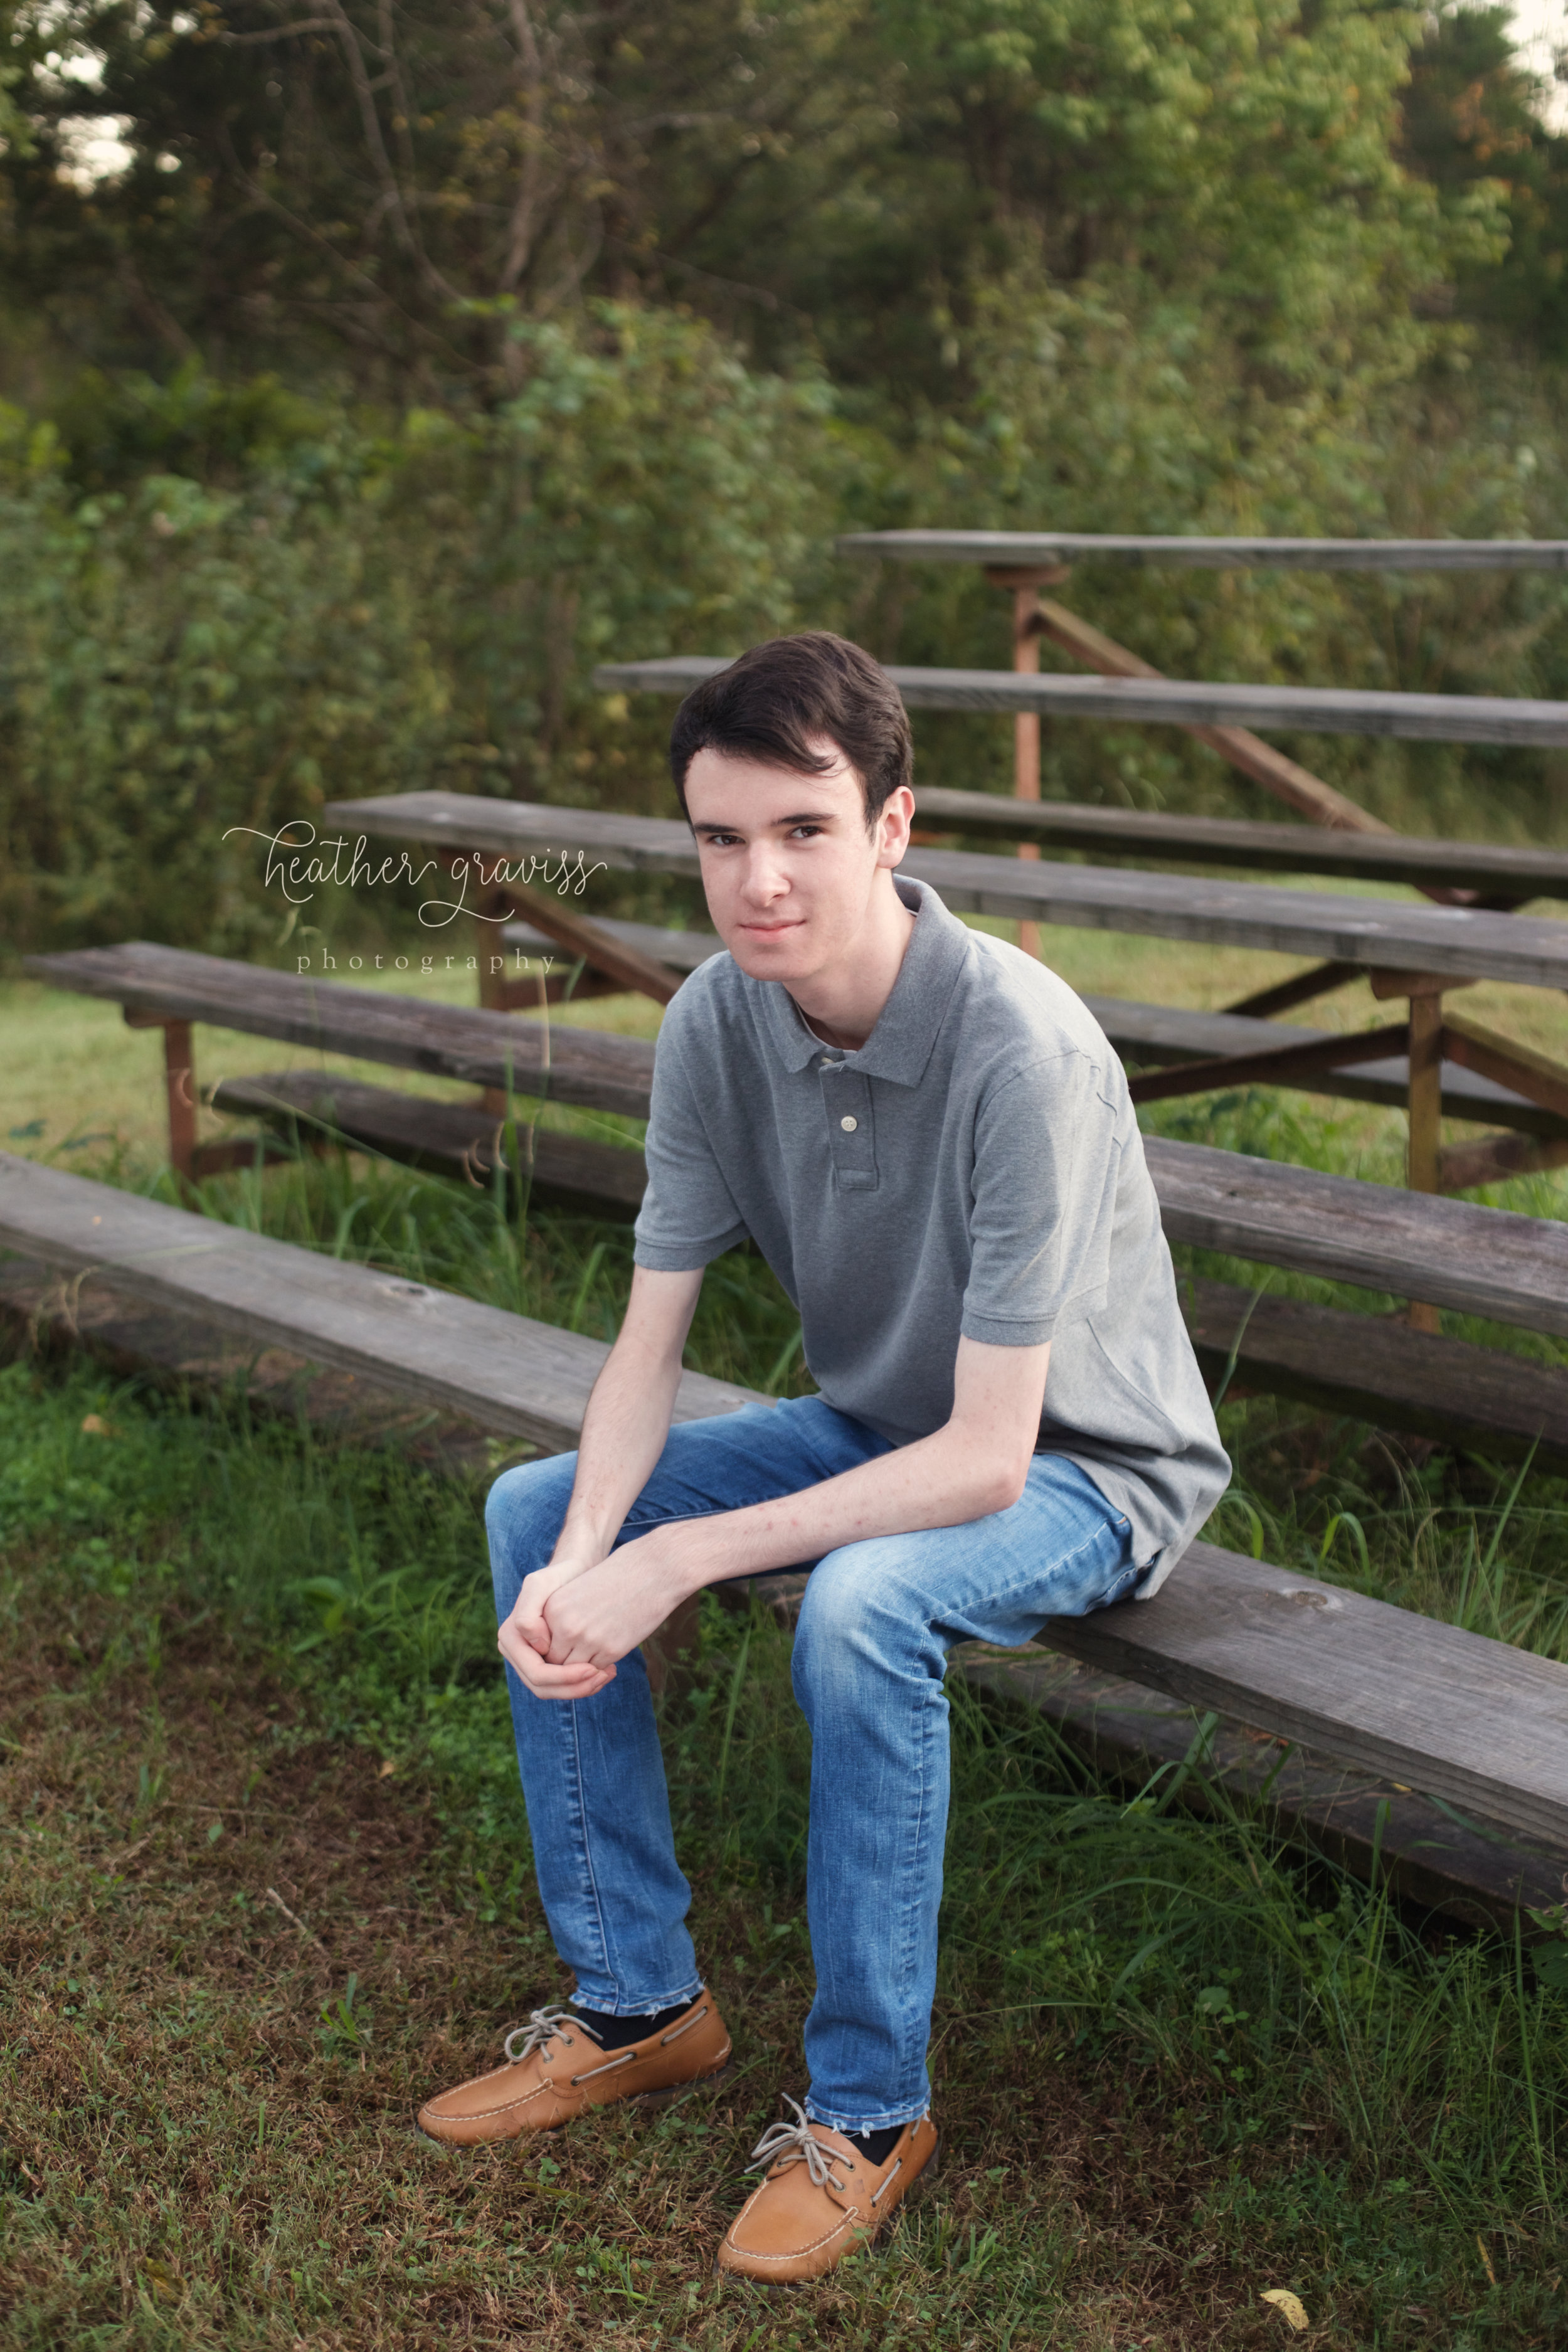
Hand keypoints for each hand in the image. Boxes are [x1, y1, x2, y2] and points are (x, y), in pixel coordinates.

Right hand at [497, 1552, 616, 1702]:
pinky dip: (580, 1683)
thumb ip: (528, 1613)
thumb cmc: (560, 1576)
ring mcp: (529, 1660)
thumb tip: (537, 1646)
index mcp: (510, 1638)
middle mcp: (516, 1653)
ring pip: (552, 1690)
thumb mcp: (540, 1584)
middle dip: (574, 1688)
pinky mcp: (545, 1662)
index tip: (594, 1668)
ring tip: (606, 1675)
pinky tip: (602, 1672)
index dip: (565, 1677)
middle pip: (543, 1688)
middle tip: (604, 1677)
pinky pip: (559, 1683)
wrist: (573, 1573)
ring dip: (580, 1689)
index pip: (537, 1674)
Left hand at [540, 1529, 691, 1674]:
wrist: (650, 1571)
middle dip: (567, 1665)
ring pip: (575, 1672)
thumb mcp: (577, 1592)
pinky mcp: (611, 1649)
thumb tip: (559, 1649)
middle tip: (582, 1659)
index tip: (569, 1647)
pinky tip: (610, 1657)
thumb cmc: (616, 1578)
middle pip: (555, 1663)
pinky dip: (602, 1668)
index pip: (543, 1646)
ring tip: (597, 1660)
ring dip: (584, 1670)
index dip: (556, 1650)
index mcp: (553, 1608)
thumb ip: (562, 1618)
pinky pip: (597, 1670)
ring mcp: (588, 1639)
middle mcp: (565, 1626)